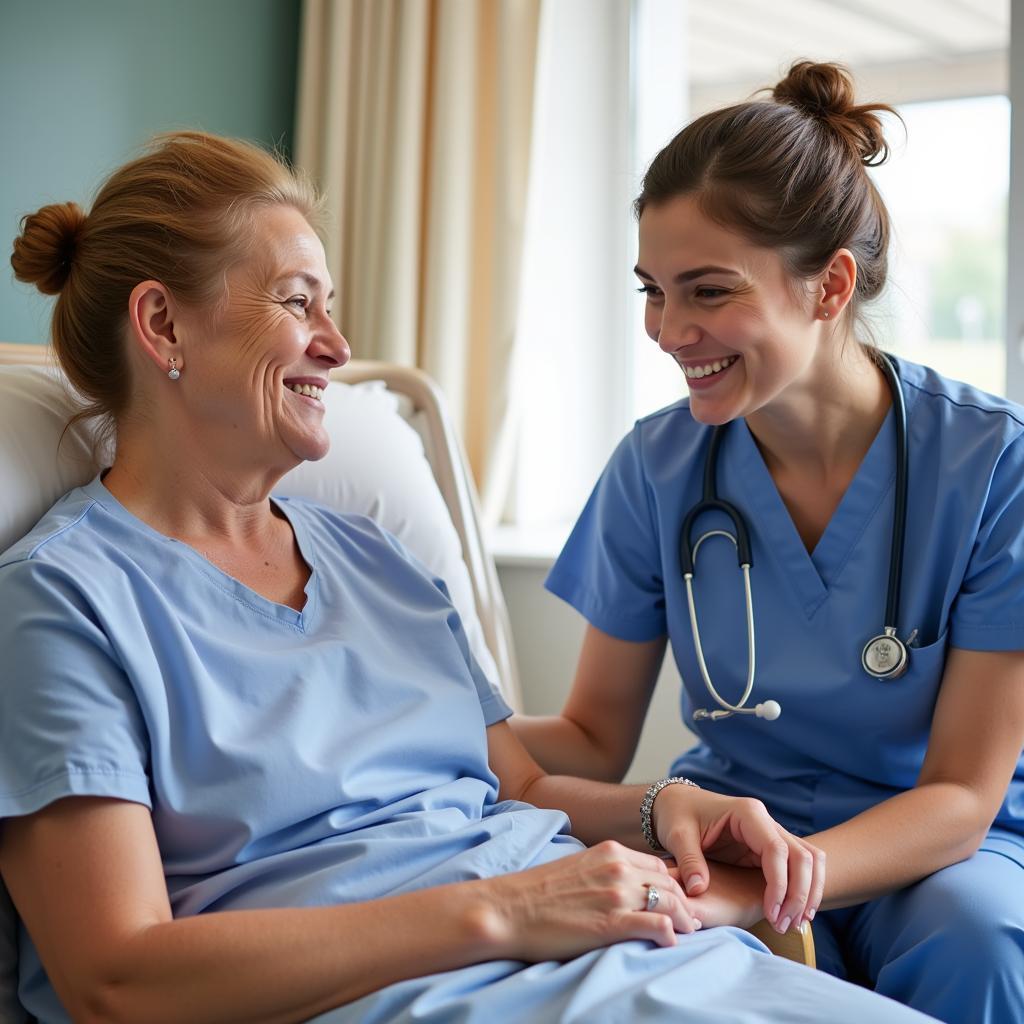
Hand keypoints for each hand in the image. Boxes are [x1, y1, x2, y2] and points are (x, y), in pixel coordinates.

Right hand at [483, 841, 701, 961]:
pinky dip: (669, 935)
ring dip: (684, 919)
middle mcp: (618, 867)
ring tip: (688, 932)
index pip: (658, 866)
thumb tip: (624, 887)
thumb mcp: (578, 867)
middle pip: (670, 884)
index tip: (677, 901)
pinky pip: (657, 926)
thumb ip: (605, 872)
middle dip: (684, 902)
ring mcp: (616, 894)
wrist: (510, 908)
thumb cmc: (539, 892)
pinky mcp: (611, 923)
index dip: (673, 885)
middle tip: (692, 920)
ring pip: (670, 903)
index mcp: (610, 851)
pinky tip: (669, 943)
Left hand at [653, 786, 824, 932]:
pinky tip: (796, 913)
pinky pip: (799, 864)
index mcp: (746, 813)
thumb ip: (689, 861)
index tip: (771, 914)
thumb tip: (699, 889)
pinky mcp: (770, 846)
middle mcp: (765, 820)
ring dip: (808, 892)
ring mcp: (771, 832)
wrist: (678, 803)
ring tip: (795, 923)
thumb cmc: (678, 816)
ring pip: (808, 860)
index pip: (776, 849)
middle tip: (785, 925)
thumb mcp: (677, 835)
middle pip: (801, 856)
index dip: (780, 885)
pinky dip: (804, 887)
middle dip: (799, 894)